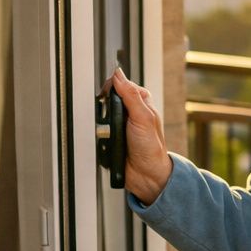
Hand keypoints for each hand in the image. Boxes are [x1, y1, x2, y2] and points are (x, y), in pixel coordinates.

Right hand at [110, 68, 173, 204]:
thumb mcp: (143, 117)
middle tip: (108, 116)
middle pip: (109, 98)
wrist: (146, 175)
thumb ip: (130, 95)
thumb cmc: (151, 148)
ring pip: (102, 114)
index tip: (105, 93)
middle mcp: (131, 111)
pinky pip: (98, 130)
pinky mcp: (112, 136)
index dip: (112, 86)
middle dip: (105, 106)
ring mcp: (120, 124)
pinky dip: (98, 133)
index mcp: (141, 102)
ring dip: (101, 122)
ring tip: (108, 131)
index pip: (122, 84)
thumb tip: (118, 75)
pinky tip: (104, 138)